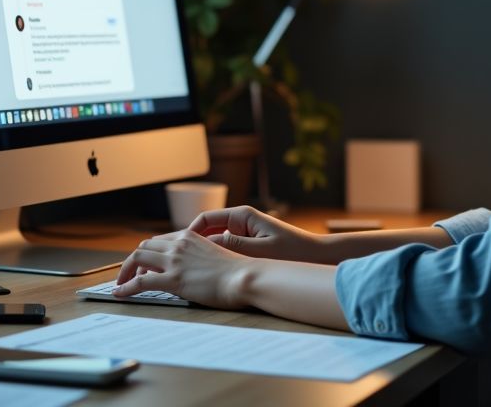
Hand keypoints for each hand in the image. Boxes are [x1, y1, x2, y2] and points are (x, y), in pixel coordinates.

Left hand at [114, 230, 253, 308]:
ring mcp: (174, 261)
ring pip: (137, 258)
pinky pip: (140, 282)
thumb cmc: (237, 271)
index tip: (144, 265)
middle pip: (144, 246)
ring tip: (120, 283)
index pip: (159, 241)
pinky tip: (119, 294)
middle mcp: (178, 244)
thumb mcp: (215, 255)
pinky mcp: (173, 280)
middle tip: (130, 274)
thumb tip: (193, 267)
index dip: (148, 253)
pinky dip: (126, 287)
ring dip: (125, 271)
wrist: (245, 277)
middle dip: (134, 260)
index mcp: (189, 236)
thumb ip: (199, 256)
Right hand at [187, 206, 326, 262]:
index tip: (177, 250)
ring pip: (214, 241)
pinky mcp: (249, 245)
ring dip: (202, 253)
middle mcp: (241, 221)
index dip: (188, 234)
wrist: (316, 255)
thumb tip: (203, 244)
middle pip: (206, 229)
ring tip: (188, 270)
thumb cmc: (292, 251)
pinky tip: (209, 274)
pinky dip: (216, 259)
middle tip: (175, 261)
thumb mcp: (259, 249)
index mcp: (242, 215)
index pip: (205, 219)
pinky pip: (225, 250)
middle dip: (191, 244)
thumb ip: (231, 245)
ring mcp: (244, 232)